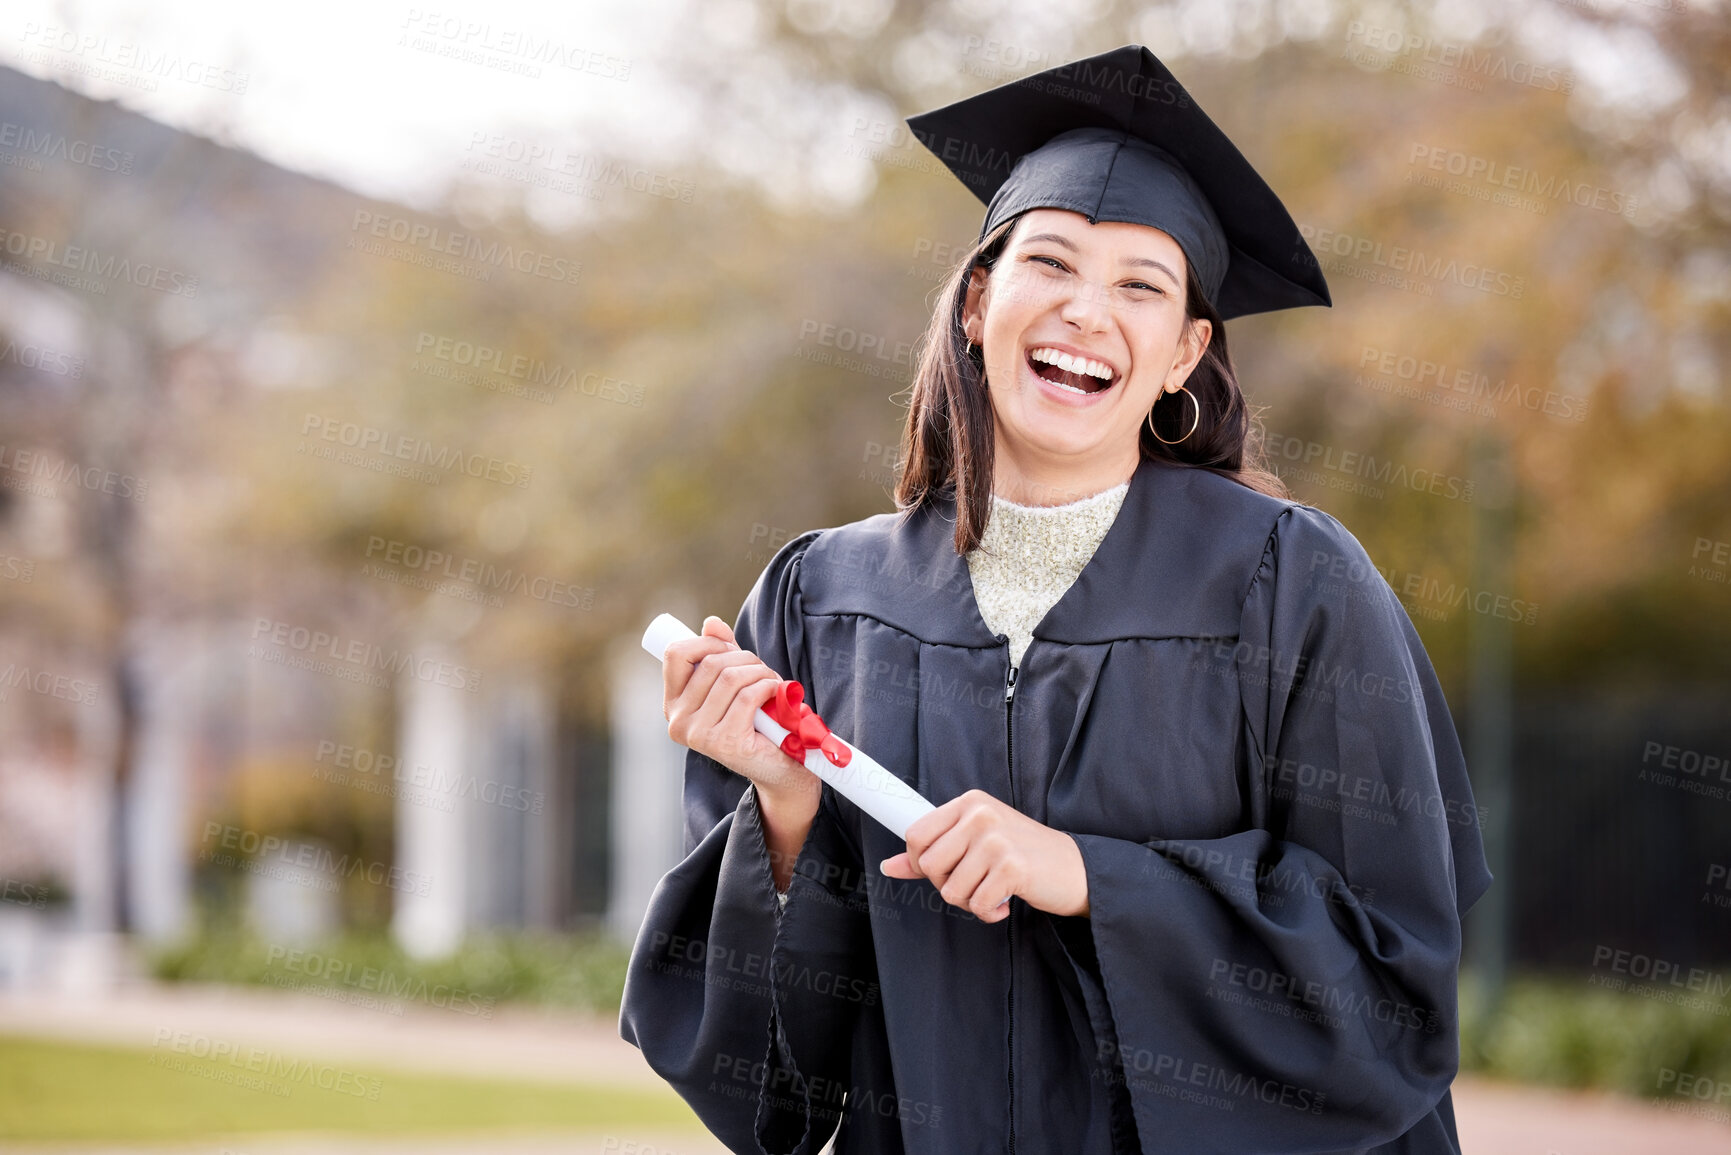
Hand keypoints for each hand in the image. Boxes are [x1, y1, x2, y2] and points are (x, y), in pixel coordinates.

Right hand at [660, 616, 819, 815]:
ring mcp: (699, 735)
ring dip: (760, 673)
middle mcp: (678, 721)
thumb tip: (712, 623)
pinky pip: (748, 696)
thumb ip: (720, 652)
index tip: (730, 649)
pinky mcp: (725, 742)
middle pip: (711, 663)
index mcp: (673, 704)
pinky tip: (777, 694)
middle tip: (762, 671)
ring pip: (731, 678)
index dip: (706, 642)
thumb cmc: (756, 720)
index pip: (675, 654)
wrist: (781, 766)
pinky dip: (769, 687)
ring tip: (771, 683)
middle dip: (744, 658)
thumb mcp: (735, 681)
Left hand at [880, 789, 1088, 921]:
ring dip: (970, 902)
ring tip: (993, 891)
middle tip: (974, 884)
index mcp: (969, 803)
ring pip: (950, 890)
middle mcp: (980, 814)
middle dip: (947, 886)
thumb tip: (888, 866)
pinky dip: (989, 912)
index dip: (921, 862)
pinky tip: (1005, 903)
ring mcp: (996, 839)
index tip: (945, 871)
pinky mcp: (1011, 866)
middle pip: (928, 865)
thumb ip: (933, 853)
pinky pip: (976, 904)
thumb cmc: (1022, 856)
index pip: (915, 835)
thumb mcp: (975, 844)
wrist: (1076, 869)